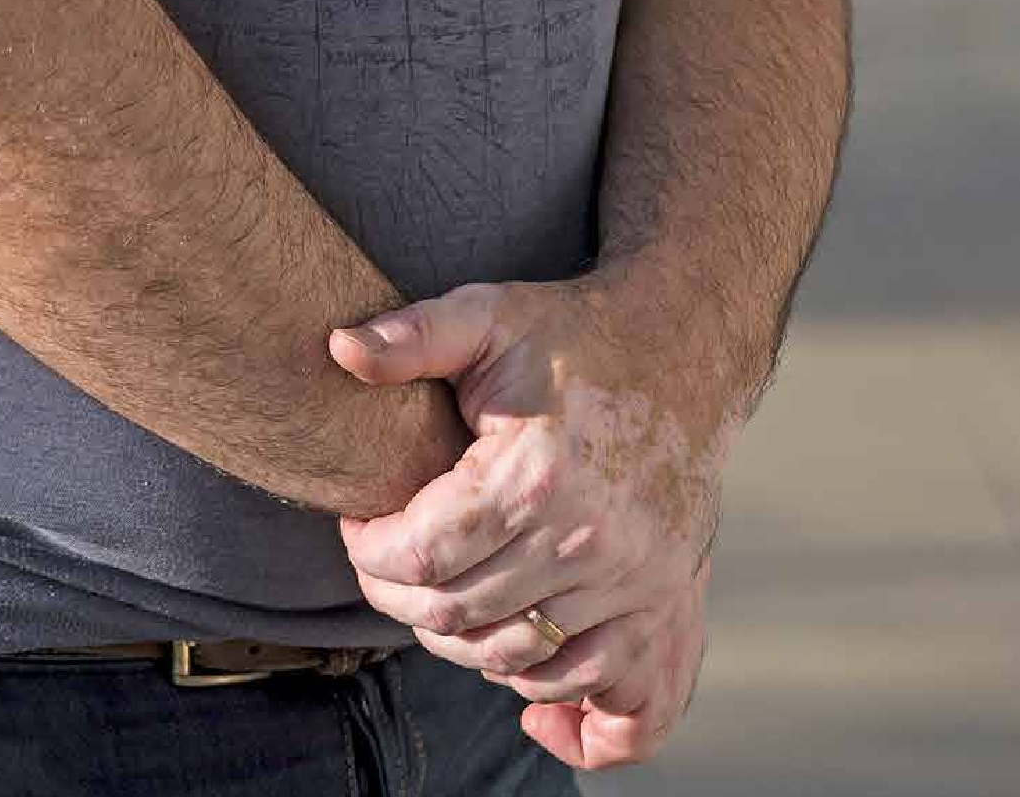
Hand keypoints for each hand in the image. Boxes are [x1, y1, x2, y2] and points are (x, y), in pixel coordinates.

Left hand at [327, 274, 732, 754]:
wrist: (681, 350)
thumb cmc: (573, 335)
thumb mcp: (488, 315)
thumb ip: (412, 336)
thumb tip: (339, 349)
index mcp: (534, 478)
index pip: (423, 557)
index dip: (371, 552)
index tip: (360, 524)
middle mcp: (589, 544)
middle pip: (461, 616)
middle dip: (402, 600)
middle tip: (387, 564)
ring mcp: (635, 583)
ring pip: (521, 662)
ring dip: (464, 645)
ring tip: (441, 597)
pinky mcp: (668, 604)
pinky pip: (613, 696)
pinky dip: (563, 704)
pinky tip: (526, 688)